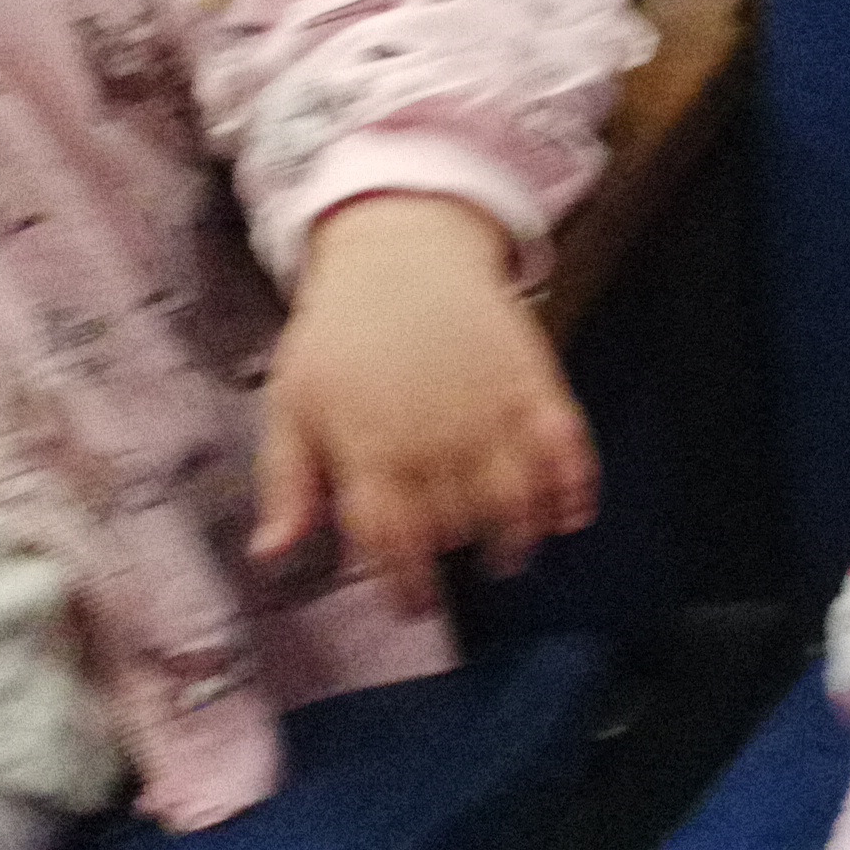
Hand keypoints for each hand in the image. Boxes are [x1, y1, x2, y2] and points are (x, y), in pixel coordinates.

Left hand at [255, 193, 596, 615]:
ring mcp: (489, 408)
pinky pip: (566, 448)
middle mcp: (433, 435)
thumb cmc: (339, 330)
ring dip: (518, 538)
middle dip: (455, 554)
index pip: (391, 543)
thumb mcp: (290, 403)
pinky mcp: (533, 381)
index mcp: (368, 445)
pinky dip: (575, 487)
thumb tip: (274, 556)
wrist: (402, 244)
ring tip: (511, 554)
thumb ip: (287, 484)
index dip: (403, 587)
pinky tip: (570, 515)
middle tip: (454, 563)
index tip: (411, 606)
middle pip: (457, 526)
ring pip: (516, 501)